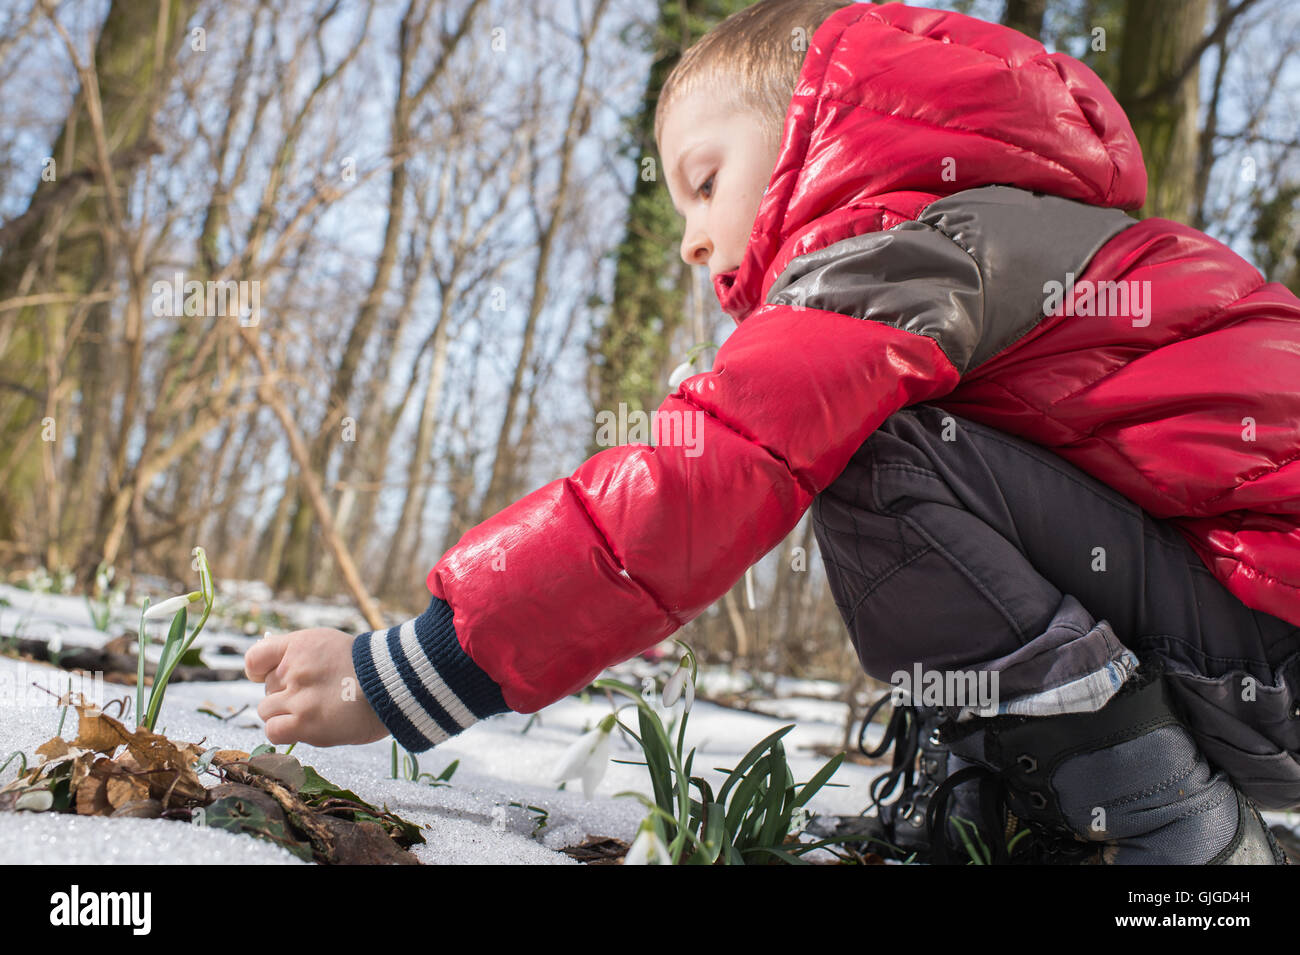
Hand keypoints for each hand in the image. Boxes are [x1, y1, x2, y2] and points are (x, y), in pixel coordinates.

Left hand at [243, 628, 389, 746]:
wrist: (397, 685)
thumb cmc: (369, 669)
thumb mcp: (331, 645)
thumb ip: (301, 657)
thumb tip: (271, 674)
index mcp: (300, 645)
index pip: (255, 659)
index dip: (261, 672)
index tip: (276, 678)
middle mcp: (295, 668)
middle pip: (267, 688)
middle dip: (285, 694)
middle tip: (316, 697)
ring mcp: (298, 696)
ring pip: (267, 710)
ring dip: (285, 714)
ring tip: (314, 713)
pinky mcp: (305, 722)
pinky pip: (273, 731)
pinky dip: (284, 731)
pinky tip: (304, 728)